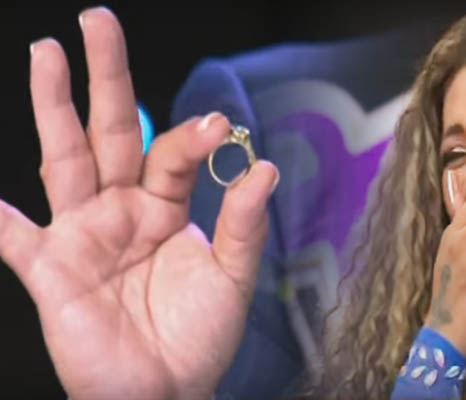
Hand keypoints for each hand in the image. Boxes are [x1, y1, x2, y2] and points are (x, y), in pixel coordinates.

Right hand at [0, 7, 277, 399]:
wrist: (167, 392)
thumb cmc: (200, 336)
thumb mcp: (234, 277)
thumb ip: (245, 223)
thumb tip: (263, 165)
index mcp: (166, 208)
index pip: (173, 155)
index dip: (191, 136)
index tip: (215, 123)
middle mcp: (122, 210)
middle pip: (110, 133)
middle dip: (105, 79)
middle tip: (99, 23)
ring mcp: (84, 236)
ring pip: (63, 162)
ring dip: (53, 110)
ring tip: (46, 55)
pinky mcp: (53, 273)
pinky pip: (18, 242)